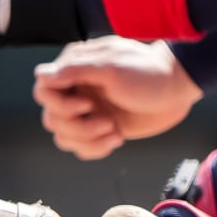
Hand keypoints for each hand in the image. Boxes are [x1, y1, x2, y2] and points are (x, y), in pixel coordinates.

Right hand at [33, 36, 200, 158]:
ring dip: (87, 139)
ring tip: (113, 130)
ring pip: (63, 135)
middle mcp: (75, 90)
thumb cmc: (147, 73)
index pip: (43, 90)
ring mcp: (88, 111)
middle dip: (78, 125)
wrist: (177, 90)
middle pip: (51, 118)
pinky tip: (117, 139)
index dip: (60, 103)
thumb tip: (40, 75)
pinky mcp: (100, 129)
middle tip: (107, 120)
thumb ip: (75, 70)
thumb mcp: (111, 67)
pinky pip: (80, 148)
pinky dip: (95, 148)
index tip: (87, 103)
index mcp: (74, 68)